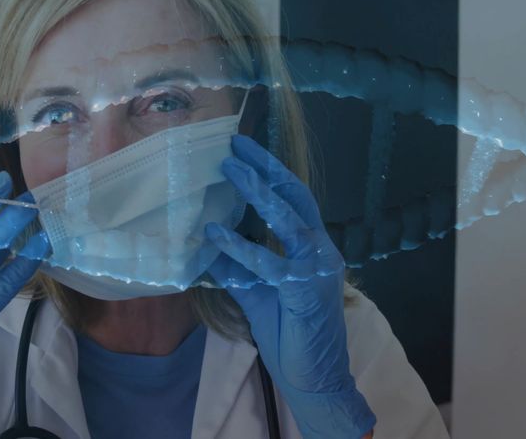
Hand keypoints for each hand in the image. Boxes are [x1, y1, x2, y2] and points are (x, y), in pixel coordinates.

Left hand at [205, 135, 375, 438]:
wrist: (316, 380)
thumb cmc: (290, 336)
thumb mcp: (256, 293)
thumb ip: (236, 268)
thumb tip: (204, 244)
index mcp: (312, 247)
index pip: (293, 199)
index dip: (270, 172)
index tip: (242, 150)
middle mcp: (321, 250)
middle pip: (296, 195)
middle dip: (267, 167)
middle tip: (235, 145)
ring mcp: (317, 268)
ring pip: (288, 219)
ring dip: (257, 191)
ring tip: (229, 169)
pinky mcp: (306, 290)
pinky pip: (269, 263)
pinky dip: (241, 246)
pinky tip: (216, 233)